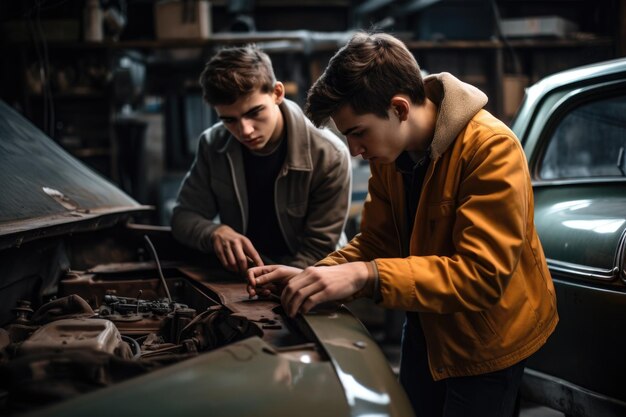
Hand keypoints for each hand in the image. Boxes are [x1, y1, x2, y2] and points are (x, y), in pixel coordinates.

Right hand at [211, 225, 262, 272]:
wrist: (221, 233)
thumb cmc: (236, 240)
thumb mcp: (244, 243)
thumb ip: (250, 253)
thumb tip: (257, 265)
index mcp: (244, 241)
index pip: (253, 253)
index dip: (258, 262)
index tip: (261, 268)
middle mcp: (235, 243)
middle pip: (242, 260)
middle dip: (245, 269)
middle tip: (247, 274)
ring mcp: (226, 246)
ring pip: (233, 263)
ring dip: (237, 270)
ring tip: (239, 272)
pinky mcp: (219, 251)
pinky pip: (225, 263)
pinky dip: (230, 268)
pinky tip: (232, 268)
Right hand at [247, 264, 301, 298]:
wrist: (305, 283)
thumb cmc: (294, 274)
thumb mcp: (281, 273)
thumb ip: (268, 276)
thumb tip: (255, 281)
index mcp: (267, 269)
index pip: (252, 271)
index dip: (249, 277)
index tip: (254, 284)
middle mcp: (266, 276)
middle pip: (251, 281)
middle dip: (250, 287)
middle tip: (253, 293)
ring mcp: (268, 284)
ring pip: (255, 288)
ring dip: (257, 291)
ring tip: (266, 293)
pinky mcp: (272, 292)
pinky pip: (262, 293)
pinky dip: (262, 294)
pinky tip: (268, 294)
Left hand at [254, 262, 369, 316]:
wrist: (354, 274)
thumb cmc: (336, 277)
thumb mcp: (320, 274)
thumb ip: (308, 281)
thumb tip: (296, 294)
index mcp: (309, 271)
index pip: (289, 283)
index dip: (283, 296)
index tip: (284, 305)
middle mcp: (312, 275)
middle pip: (291, 289)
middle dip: (285, 303)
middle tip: (286, 312)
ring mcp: (320, 283)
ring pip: (299, 295)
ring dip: (293, 307)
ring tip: (293, 314)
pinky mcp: (328, 291)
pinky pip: (311, 300)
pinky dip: (304, 308)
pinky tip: (304, 312)